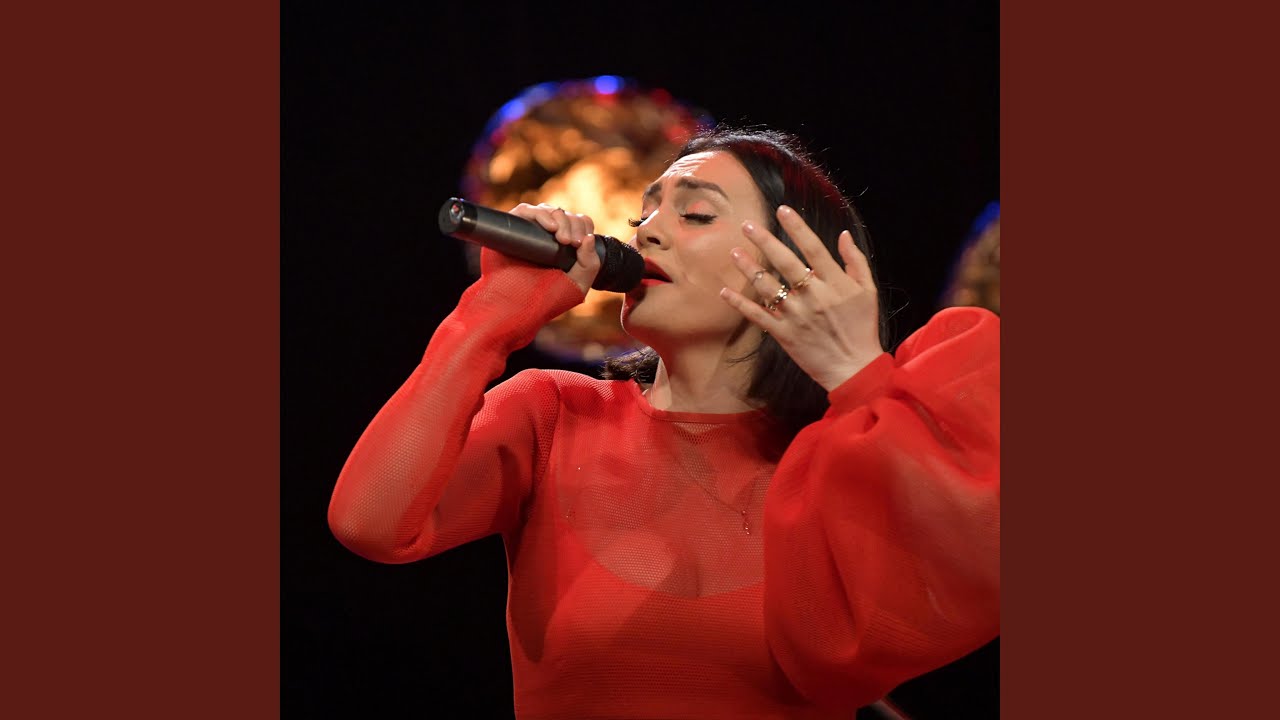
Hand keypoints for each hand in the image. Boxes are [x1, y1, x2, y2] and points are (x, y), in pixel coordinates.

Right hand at [507, 203, 600, 293]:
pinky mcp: (512, 228)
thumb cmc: (546, 299)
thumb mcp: (577, 284)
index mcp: (564, 243)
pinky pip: (525, 210)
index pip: (578, 221)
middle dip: (572, 225)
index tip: (580, 244)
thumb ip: (589, 264)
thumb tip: (589, 237)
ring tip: (562, 238)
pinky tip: (550, 227)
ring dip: (560, 219)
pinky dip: (540, 214)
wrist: (515, 307)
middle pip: (564, 214)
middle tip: (572, 243)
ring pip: (547, 210)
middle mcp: (547, 234)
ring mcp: (529, 230)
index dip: (582, 226)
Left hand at [719, 205, 883, 391]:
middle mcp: (813, 296)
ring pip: (767, 287)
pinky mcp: (783, 333)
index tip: (782, 210)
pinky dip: (740, 304)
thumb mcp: (868, 291)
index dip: (797, 227)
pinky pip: (758, 316)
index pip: (813, 248)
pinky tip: (725, 291)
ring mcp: (796, 315)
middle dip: (765, 241)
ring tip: (734, 252)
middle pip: (785, 263)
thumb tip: (842, 235)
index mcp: (835, 283)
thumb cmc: (863, 327)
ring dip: (749, 268)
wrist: (853, 367)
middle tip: (747, 225)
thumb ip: (855, 261)